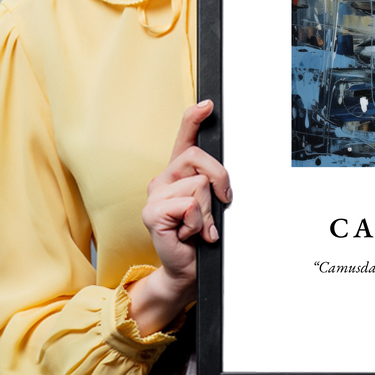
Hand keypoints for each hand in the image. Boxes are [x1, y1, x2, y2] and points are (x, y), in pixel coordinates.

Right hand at [127, 100, 231, 334]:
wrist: (187, 269)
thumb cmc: (200, 237)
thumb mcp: (212, 205)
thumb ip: (213, 185)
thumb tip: (222, 178)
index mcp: (178, 173)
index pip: (184, 138)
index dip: (194, 118)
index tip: (208, 104)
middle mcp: (163, 179)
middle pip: (199, 158)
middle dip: (220, 180)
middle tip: (221, 203)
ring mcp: (155, 195)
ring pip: (198, 185)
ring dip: (208, 211)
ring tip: (199, 227)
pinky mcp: (152, 213)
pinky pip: (189, 205)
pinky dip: (198, 223)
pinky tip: (189, 234)